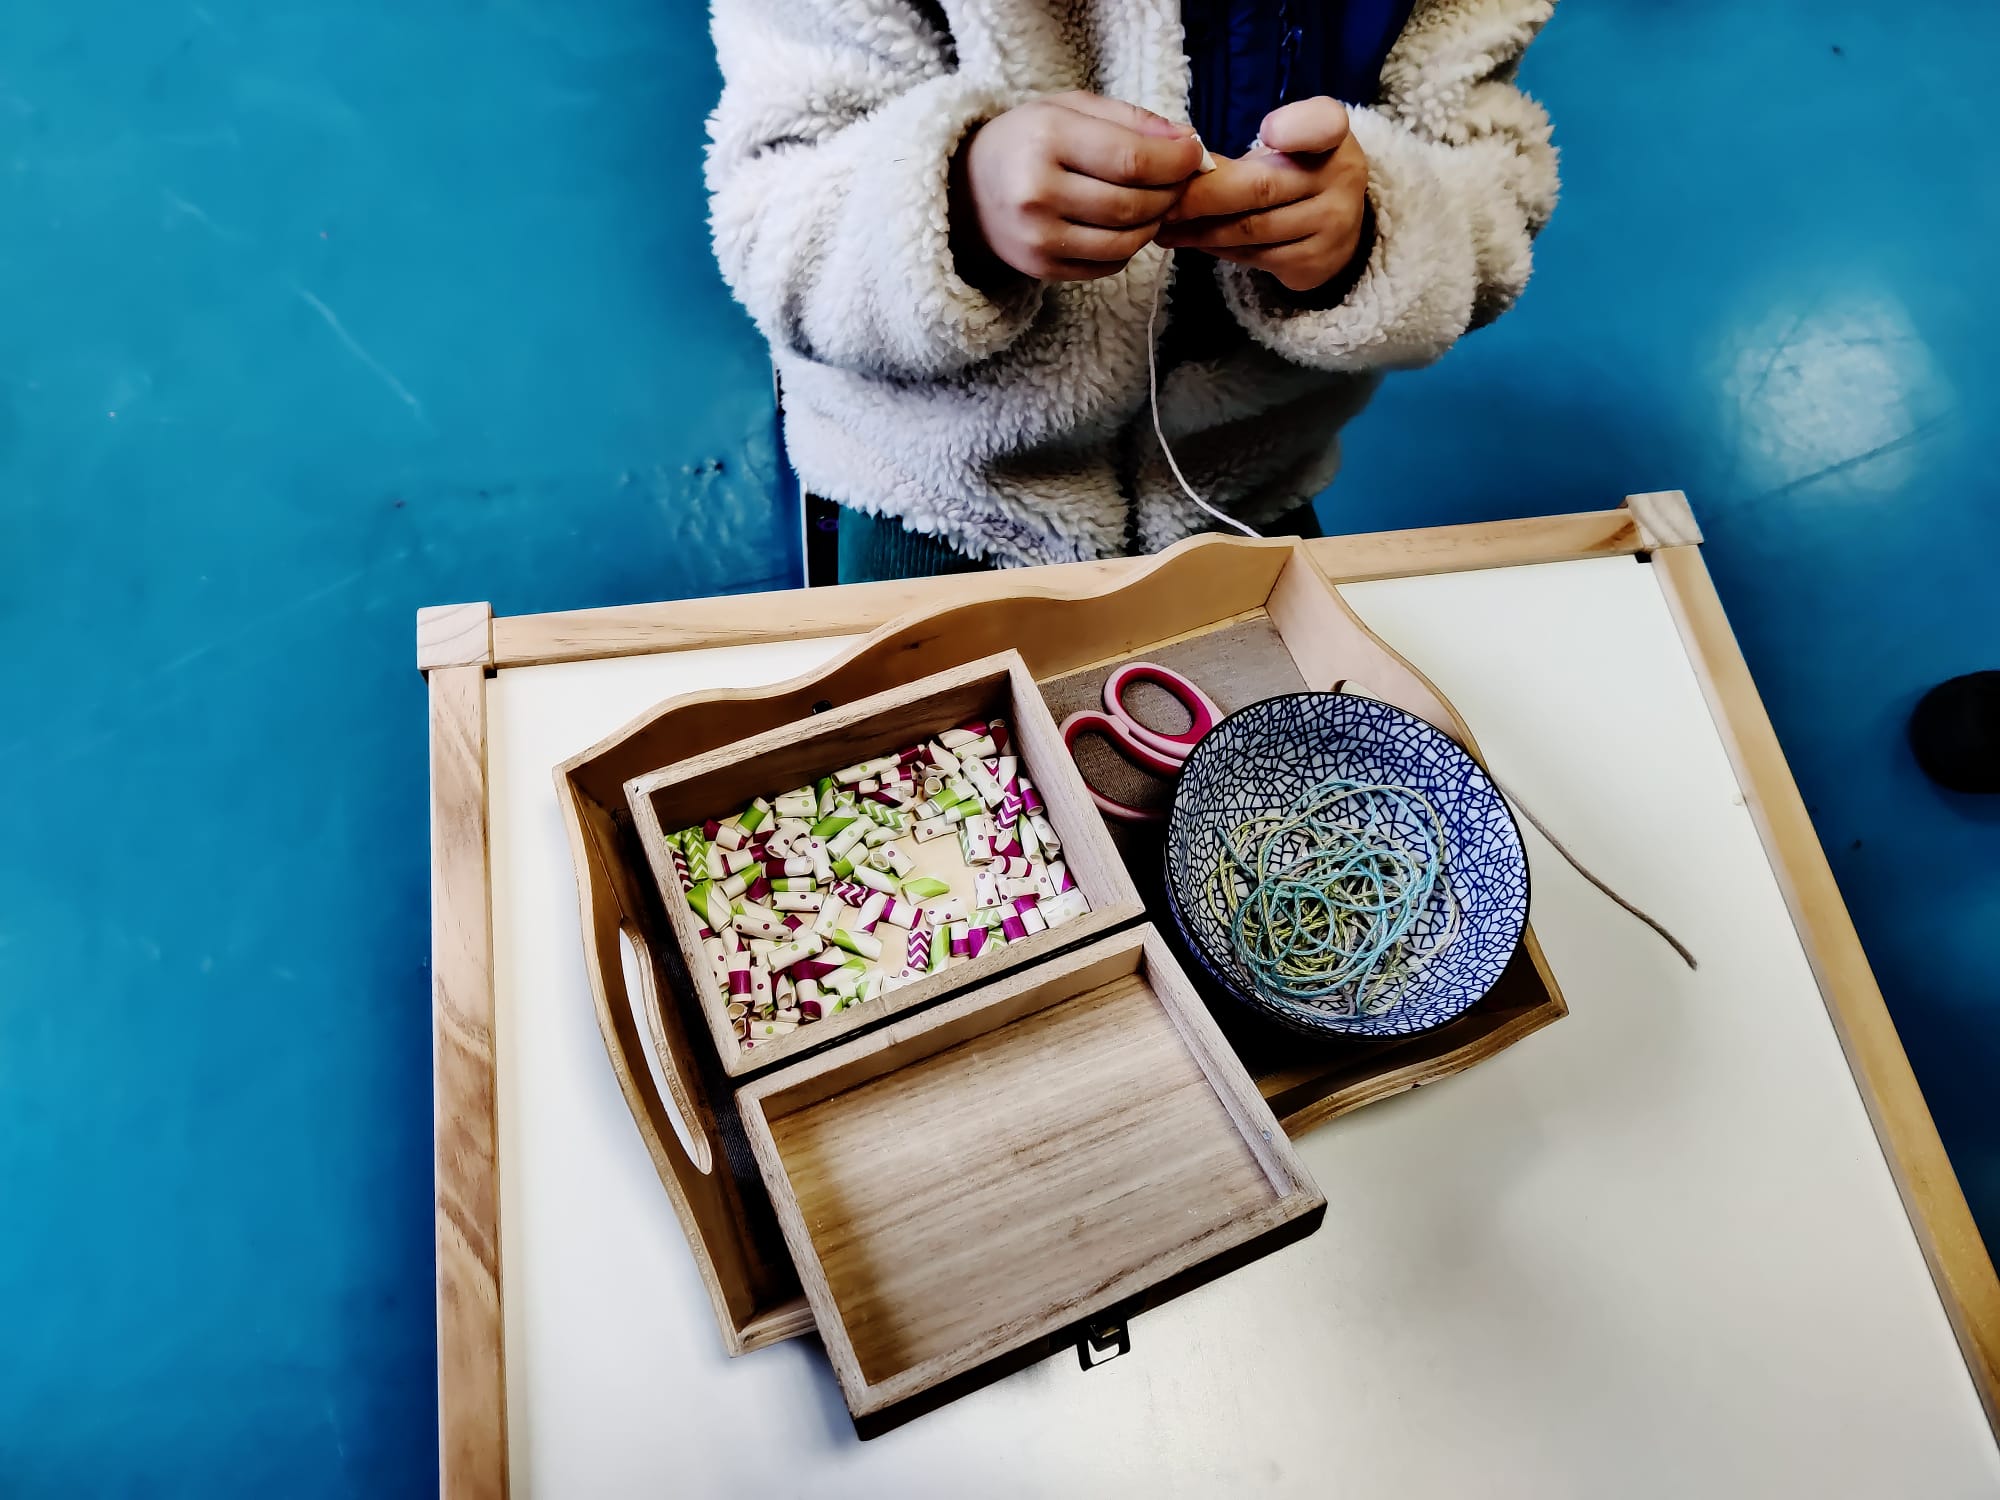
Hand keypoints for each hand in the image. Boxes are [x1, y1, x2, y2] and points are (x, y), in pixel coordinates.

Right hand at [952, 92, 1205, 284]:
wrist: (967, 188)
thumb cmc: (1028, 140)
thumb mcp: (1071, 108)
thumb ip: (1132, 121)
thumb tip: (1188, 143)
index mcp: (1046, 139)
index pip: (1132, 160)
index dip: (1175, 162)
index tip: (1194, 155)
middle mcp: (1037, 193)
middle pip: (1134, 205)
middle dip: (1170, 194)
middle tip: (1177, 181)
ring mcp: (1037, 238)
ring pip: (1126, 242)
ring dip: (1153, 224)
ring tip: (1151, 202)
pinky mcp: (1041, 269)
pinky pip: (1108, 265)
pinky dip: (1127, 246)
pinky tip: (1121, 224)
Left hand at [1157, 97, 1368, 292]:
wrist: (1338, 224)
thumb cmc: (1298, 167)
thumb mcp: (1292, 135)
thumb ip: (1255, 140)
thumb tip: (1189, 156)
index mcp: (1334, 135)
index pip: (1322, 125)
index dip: (1295, 127)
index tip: (1268, 130)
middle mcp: (1342, 180)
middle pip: (1260, 188)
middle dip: (1201, 196)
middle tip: (1161, 199)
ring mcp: (1330, 227)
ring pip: (1249, 230)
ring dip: (1198, 229)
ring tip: (1162, 223)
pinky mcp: (1312, 264)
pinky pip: (1251, 257)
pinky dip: (1214, 248)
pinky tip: (1190, 240)